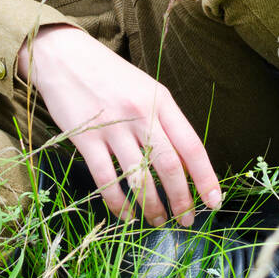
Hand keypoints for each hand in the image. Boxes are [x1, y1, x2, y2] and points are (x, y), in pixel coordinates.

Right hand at [17, 24, 222, 227]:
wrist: (64, 56)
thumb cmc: (108, 74)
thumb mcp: (145, 88)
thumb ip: (163, 121)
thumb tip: (184, 164)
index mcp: (160, 100)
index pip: (191, 144)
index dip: (206, 177)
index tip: (214, 202)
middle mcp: (141, 113)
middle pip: (169, 165)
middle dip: (182, 199)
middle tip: (187, 220)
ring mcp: (113, 126)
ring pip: (140, 177)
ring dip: (152, 206)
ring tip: (158, 221)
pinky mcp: (86, 138)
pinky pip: (107, 180)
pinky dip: (119, 204)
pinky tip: (127, 215)